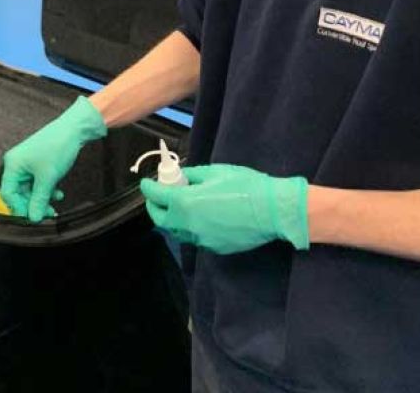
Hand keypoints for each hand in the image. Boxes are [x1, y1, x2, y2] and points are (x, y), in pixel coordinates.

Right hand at [0, 97, 106, 221]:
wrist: (75, 129)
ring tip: (55, 203)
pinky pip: (38, 182)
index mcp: (12, 165)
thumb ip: (39, 200)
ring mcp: (27, 163)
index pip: (8, 194)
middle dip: (34, 204)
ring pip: (30, 189)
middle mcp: (16, 164)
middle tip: (49, 213)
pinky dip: (47, 189)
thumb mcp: (48, 178)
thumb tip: (33, 218)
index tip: (33, 217)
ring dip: (42, 198)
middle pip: (19, 193)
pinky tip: (58, 193)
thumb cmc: (58, 147)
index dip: (19, 208)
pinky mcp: (37, 163)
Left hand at [140, 164, 308, 253]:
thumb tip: (181, 177)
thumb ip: (192, 176)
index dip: (148, 188)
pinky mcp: (213, 247)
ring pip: (177, 231)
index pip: (155, 196)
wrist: (272, 211)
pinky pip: (195, 237)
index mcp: (185, 202)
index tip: (146, 183)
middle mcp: (188, 225)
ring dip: (172, 219)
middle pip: (160, 220)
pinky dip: (191, 227)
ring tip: (180, 207)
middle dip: (154, 207)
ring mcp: (201, 239)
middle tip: (159, 197)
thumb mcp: (215, 172)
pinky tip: (202, 217)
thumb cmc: (245, 186)